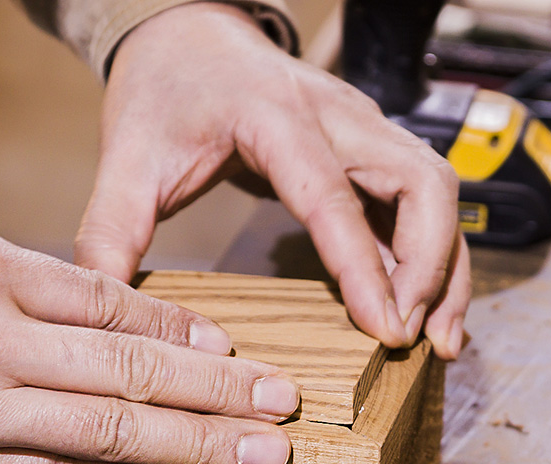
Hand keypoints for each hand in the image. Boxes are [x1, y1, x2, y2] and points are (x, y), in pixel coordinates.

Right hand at [0, 224, 296, 463]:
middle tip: (281, 402)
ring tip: (259, 453)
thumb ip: (18, 285)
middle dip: (217, 390)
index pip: (113, 298)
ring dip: (194, 444)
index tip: (235, 349)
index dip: (184, 326)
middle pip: (130, 366)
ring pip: (110, 428)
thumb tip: (100, 313)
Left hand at [74, 2, 470, 359]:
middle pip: (422, 183)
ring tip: (437, 337)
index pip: (334, 195)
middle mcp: (335, 117)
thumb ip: (110, 233)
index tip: (386, 329)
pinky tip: (420, 304)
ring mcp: (359, 130)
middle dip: (431, 267)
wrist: (188, 37)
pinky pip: (418, 201)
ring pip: (436, 192)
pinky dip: (430, 254)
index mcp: (274, 117)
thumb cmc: (162, 92)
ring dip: (444, 266)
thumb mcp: (127, 162)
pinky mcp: (364, 151)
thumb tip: (106, 310)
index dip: (366, 266)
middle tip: (412, 339)